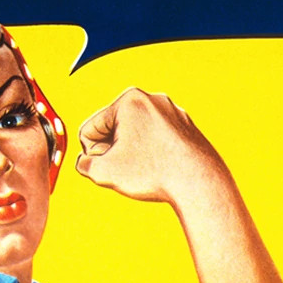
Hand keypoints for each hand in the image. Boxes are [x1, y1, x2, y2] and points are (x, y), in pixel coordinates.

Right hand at [76, 88, 223, 203]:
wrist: (199, 184)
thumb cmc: (151, 174)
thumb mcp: (102, 172)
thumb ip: (83, 164)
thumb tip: (86, 161)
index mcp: (129, 100)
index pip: (90, 130)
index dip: (92, 155)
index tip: (110, 167)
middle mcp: (152, 99)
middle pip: (113, 130)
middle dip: (113, 151)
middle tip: (129, 170)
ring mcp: (172, 112)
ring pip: (136, 136)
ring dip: (132, 153)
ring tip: (146, 169)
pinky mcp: (186, 127)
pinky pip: (156, 140)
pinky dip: (153, 154)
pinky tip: (161, 169)